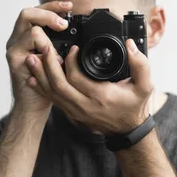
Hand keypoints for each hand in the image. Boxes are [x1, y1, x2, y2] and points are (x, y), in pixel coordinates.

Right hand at [5, 0, 71, 115]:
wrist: (34, 104)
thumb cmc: (47, 81)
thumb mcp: (55, 56)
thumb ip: (59, 41)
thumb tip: (77, 30)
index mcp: (26, 34)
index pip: (36, 10)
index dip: (52, 6)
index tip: (69, 6)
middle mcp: (17, 39)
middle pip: (27, 13)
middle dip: (48, 15)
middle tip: (64, 25)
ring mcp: (14, 50)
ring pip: (31, 31)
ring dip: (48, 38)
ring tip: (56, 51)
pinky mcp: (15, 62)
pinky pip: (31, 51)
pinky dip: (45, 55)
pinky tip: (53, 63)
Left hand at [25, 37, 153, 133]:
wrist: (127, 130)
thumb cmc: (134, 106)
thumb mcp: (145, 86)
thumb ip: (141, 64)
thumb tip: (130, 45)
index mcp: (100, 97)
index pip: (77, 78)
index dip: (70, 61)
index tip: (72, 47)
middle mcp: (84, 106)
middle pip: (58, 85)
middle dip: (47, 65)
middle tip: (42, 47)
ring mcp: (75, 111)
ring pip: (52, 93)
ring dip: (39, 75)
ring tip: (31, 58)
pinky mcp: (70, 112)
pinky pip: (52, 99)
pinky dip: (41, 86)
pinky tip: (32, 76)